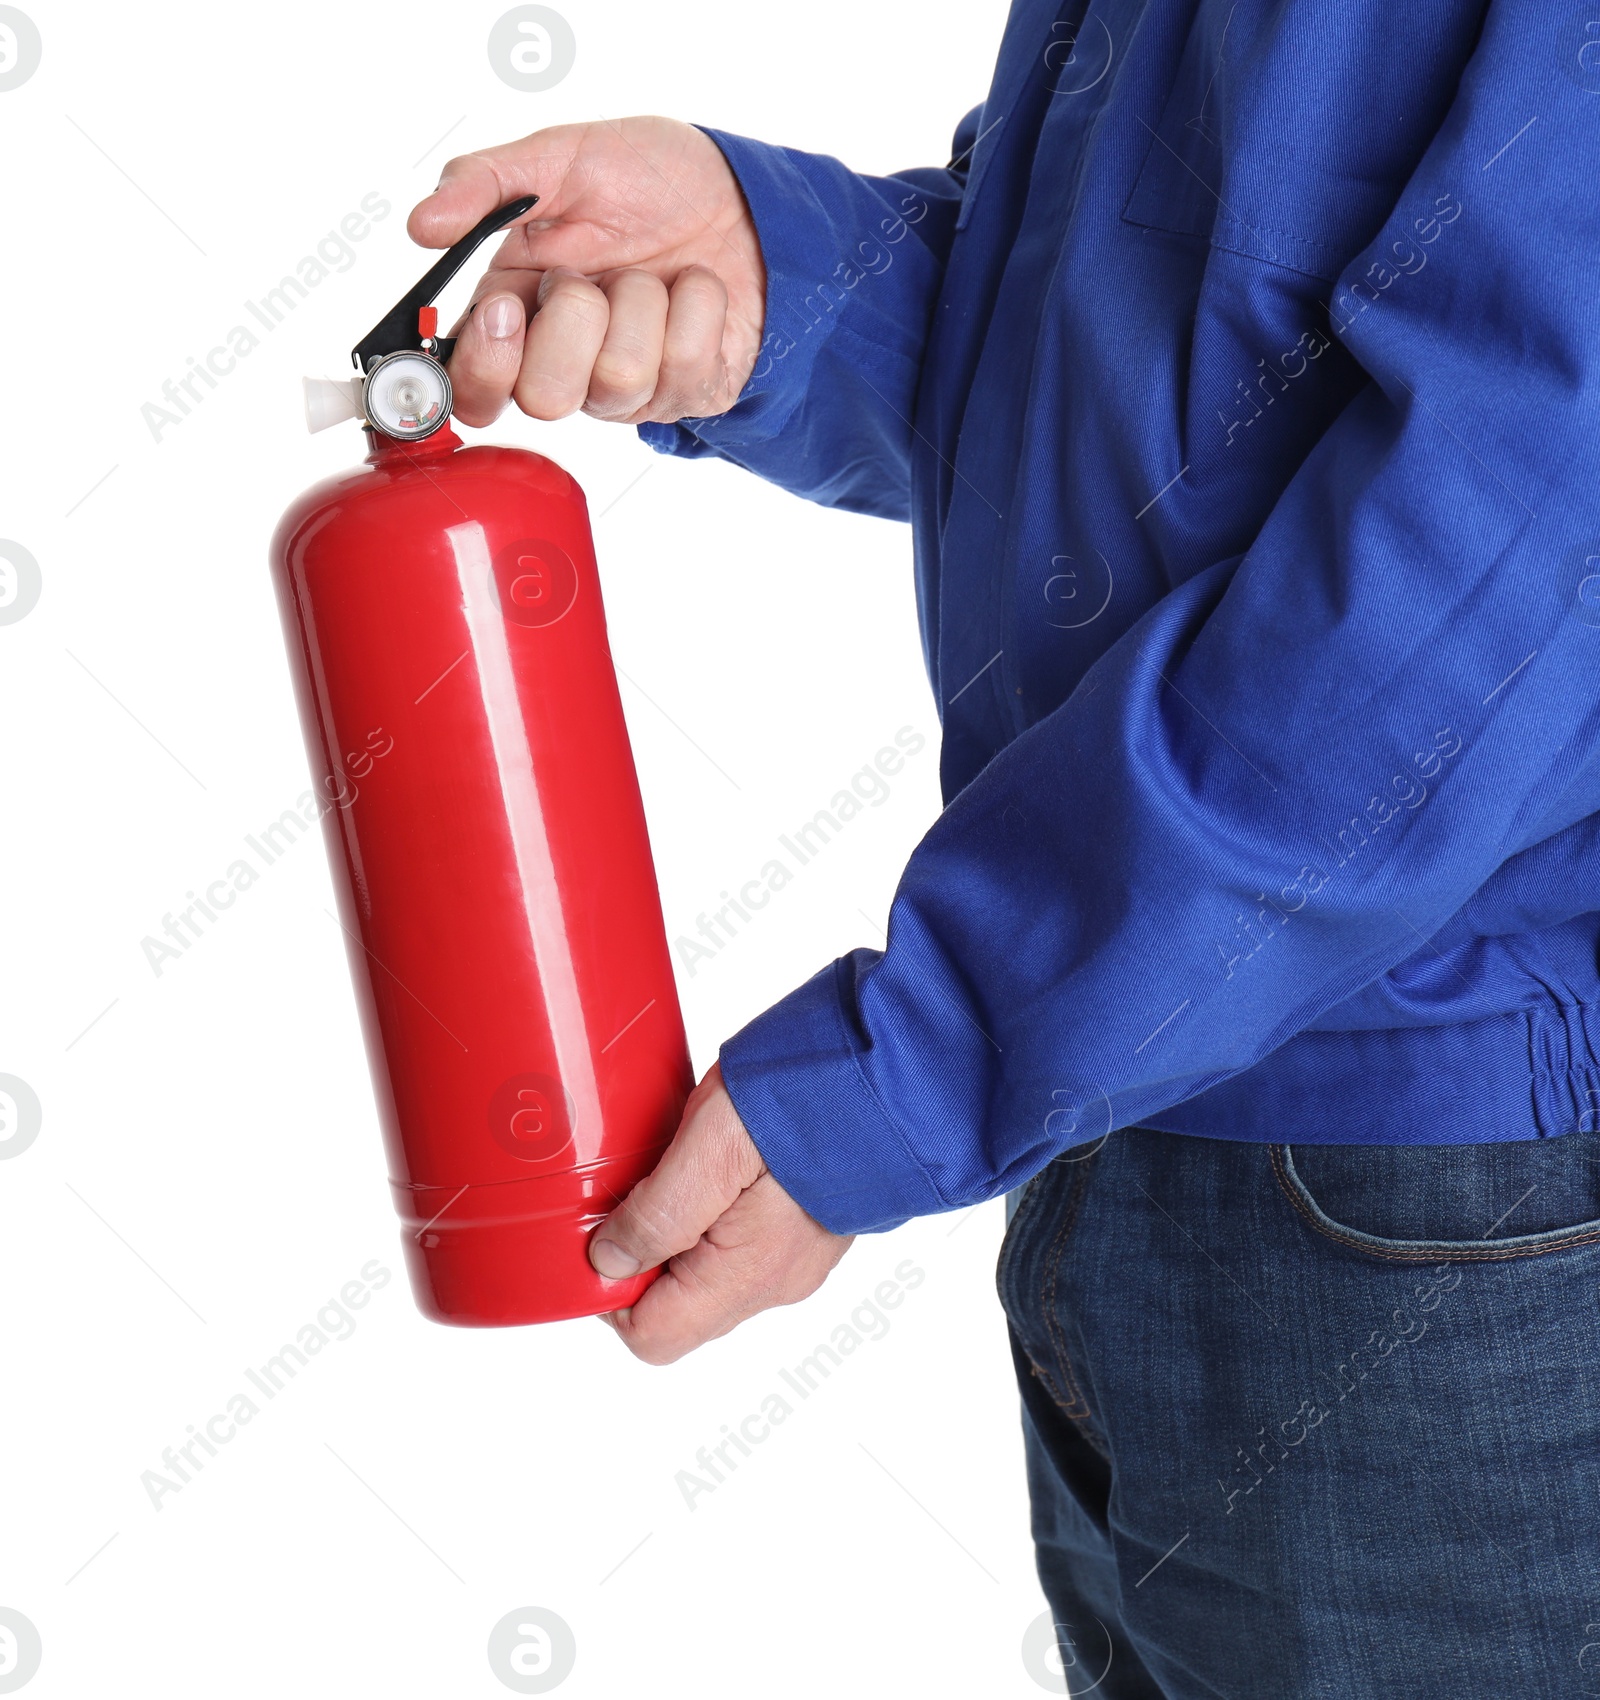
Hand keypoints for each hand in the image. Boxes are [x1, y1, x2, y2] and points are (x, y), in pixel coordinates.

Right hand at [407, 118, 765, 427]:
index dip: (484, 365)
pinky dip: (696, 304)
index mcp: (515, 318)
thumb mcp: (557, 158)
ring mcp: (630, 387)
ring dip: (640, 302)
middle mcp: (566, 364)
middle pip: (545, 400)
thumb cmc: (645, 180)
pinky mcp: (689, 391)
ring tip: (648, 272)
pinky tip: (692, 287)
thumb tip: (421, 224)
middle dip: (573, 322)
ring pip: (618, 380)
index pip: (472, 392)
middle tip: (587, 277)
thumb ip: (483, 183)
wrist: (736, 188)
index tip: (506, 309)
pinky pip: (685, 363)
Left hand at [590, 1062, 852, 1364]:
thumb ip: (659, 1213)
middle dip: (645, 1249)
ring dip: (678, 1226)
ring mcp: (794, 1258)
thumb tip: (607, 1262)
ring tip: (684, 1159)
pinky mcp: (806, 1228)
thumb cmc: (811, 1096)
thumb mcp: (714, 1144)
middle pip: (676, 1306)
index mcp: (746, 1275)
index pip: (650, 1335)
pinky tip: (719, 1158)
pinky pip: (739, 1242)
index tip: (609, 1223)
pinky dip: (713, 1210)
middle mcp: (772, 1282)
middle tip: (646, 1178)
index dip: (611, 1286)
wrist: (895, 1068)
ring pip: (706, 1271)